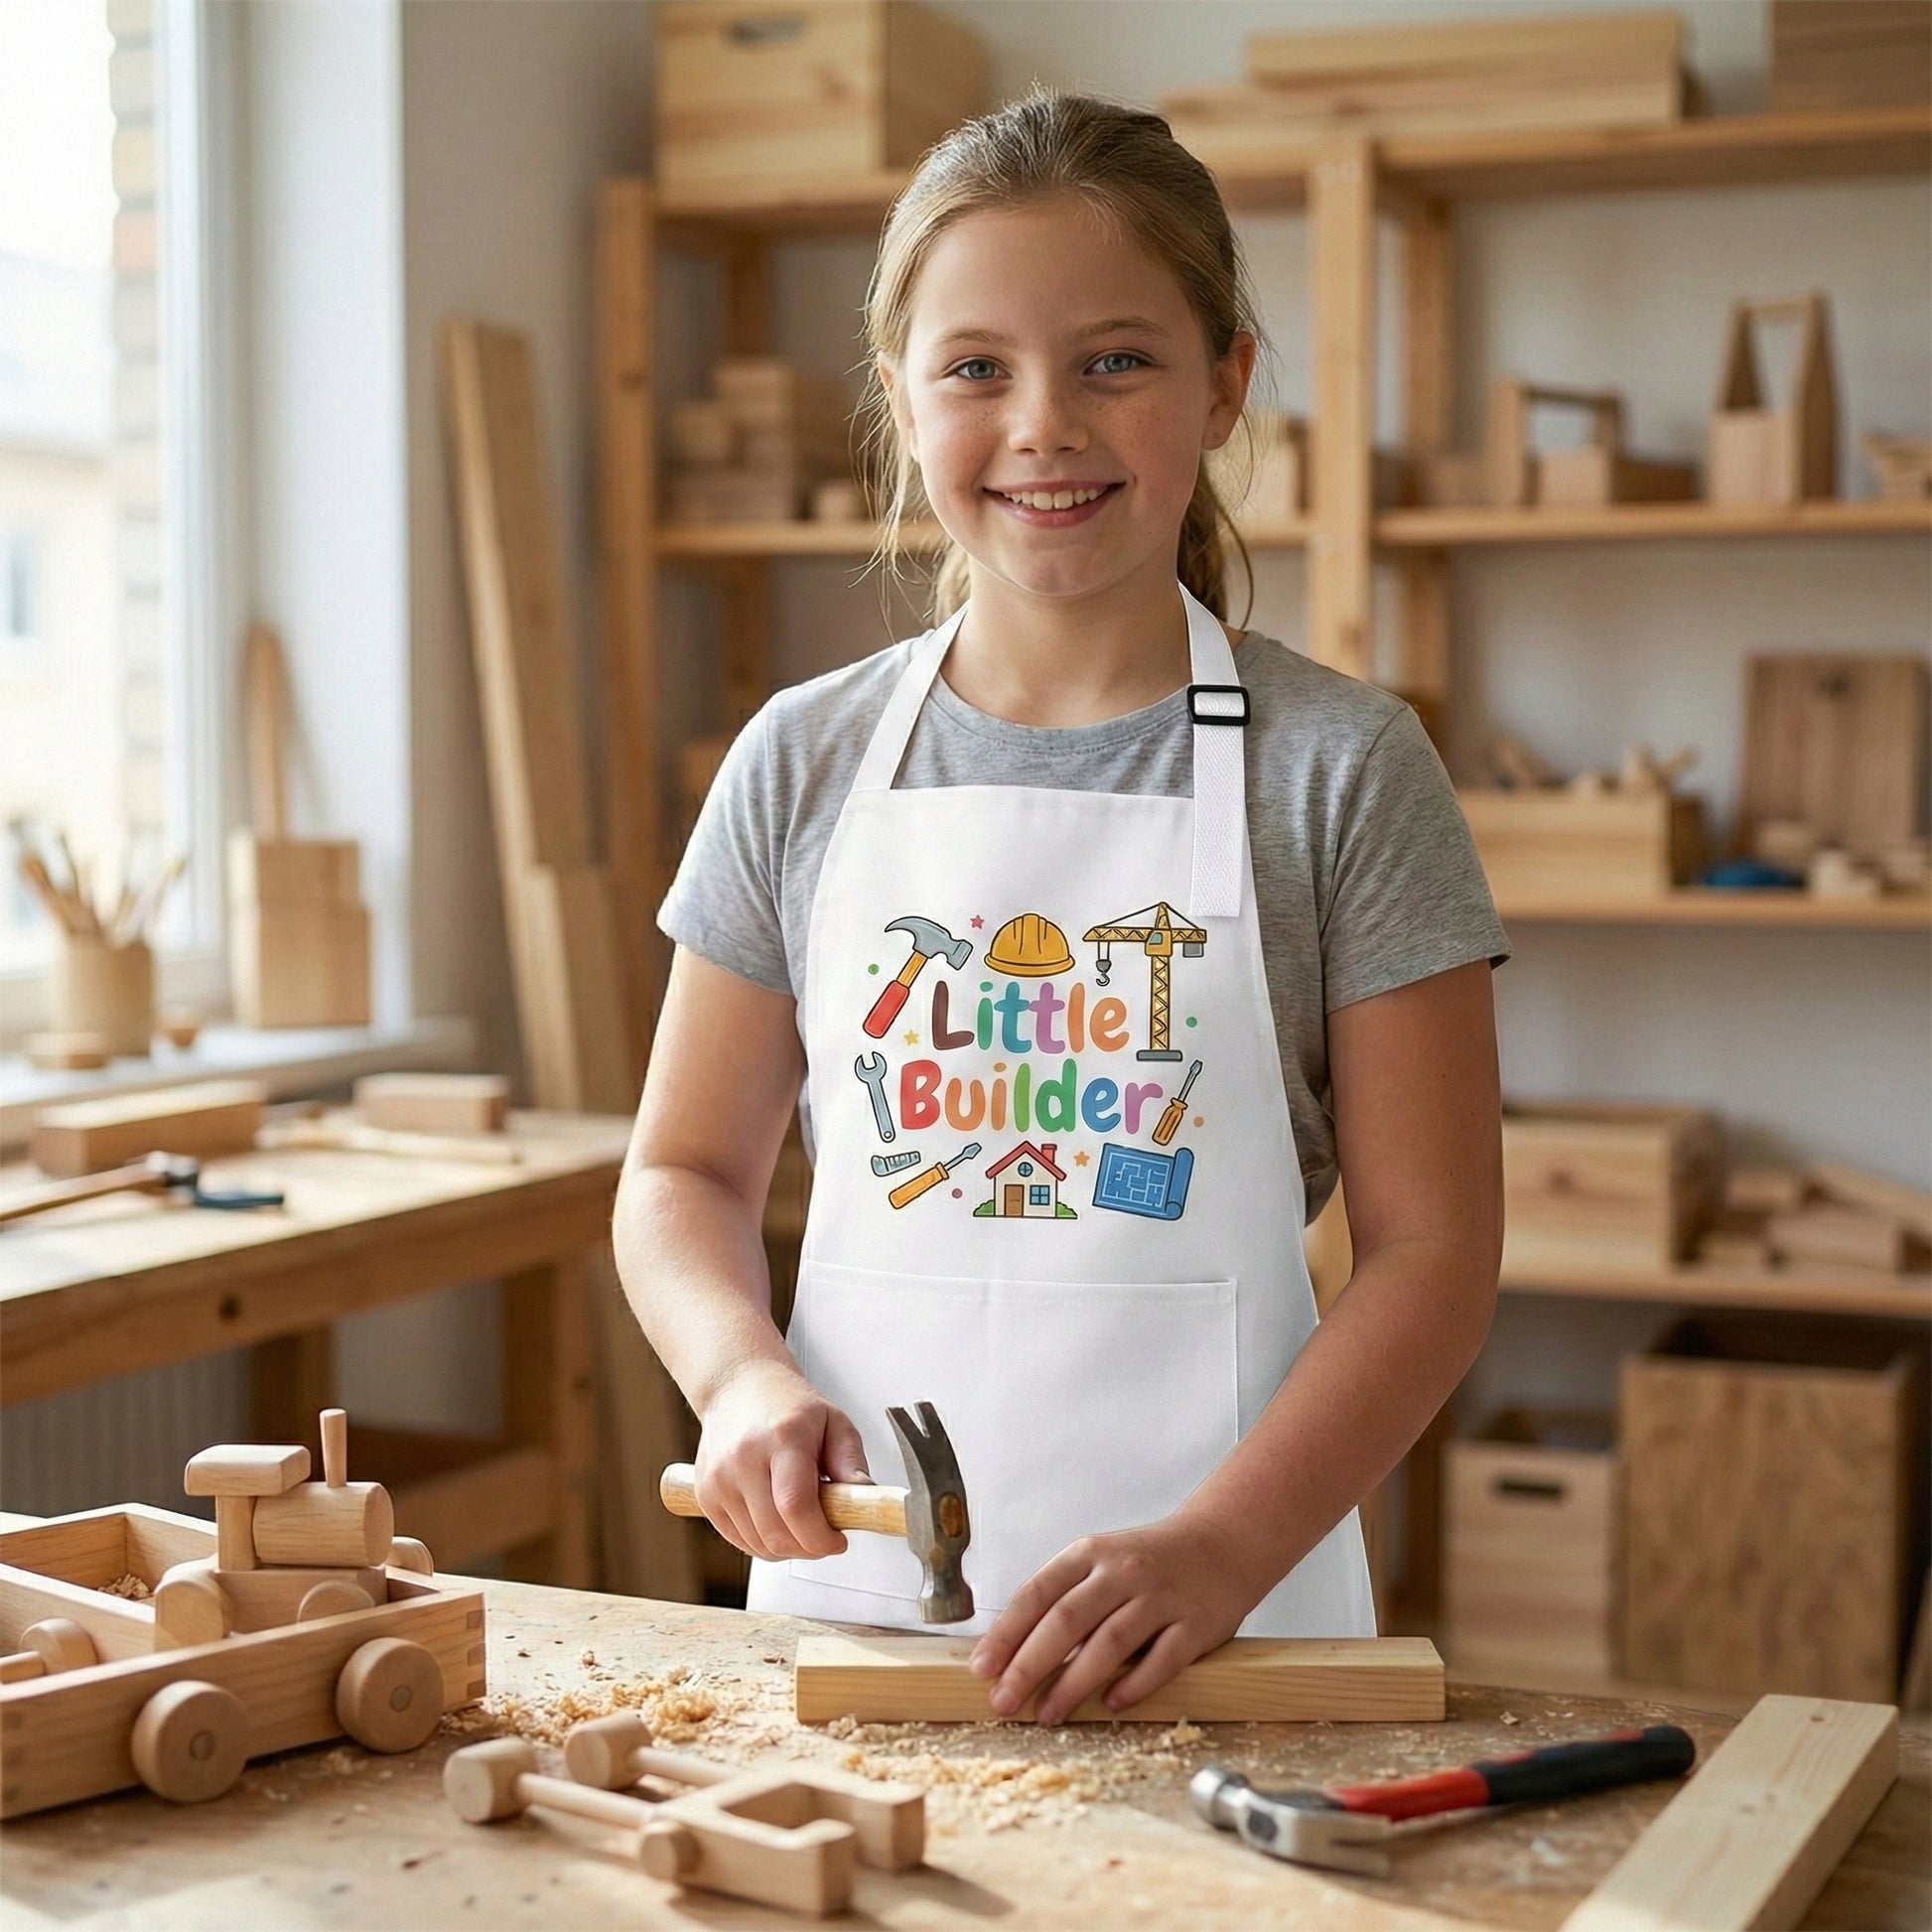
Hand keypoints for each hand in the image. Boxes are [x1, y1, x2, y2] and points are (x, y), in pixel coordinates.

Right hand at [693, 1359, 870, 1560]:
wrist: (738, 1387)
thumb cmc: (788, 1405)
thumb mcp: (834, 1422)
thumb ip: (851, 1463)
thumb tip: (864, 1499)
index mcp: (783, 1437)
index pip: (796, 1505)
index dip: (820, 1537)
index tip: (837, 1540)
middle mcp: (744, 1459)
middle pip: (777, 1534)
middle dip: (809, 1548)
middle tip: (825, 1535)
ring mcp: (719, 1480)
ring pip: (758, 1545)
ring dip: (788, 1548)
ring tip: (801, 1522)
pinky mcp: (705, 1496)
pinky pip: (740, 1542)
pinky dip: (764, 1544)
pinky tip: (778, 1521)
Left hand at [968, 1513, 1266, 1724]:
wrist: (1221, 1544)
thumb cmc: (1148, 1561)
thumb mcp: (1100, 1562)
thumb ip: (1063, 1598)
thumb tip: (1012, 1652)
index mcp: (1090, 1554)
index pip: (1037, 1594)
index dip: (1006, 1634)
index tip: (982, 1668)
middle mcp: (1123, 1572)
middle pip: (1066, 1621)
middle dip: (1029, 1666)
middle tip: (1004, 1702)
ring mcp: (1160, 1598)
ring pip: (1110, 1643)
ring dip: (1074, 1684)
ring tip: (1048, 1715)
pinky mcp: (1195, 1625)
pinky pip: (1162, 1659)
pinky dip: (1134, 1684)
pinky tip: (1111, 1703)